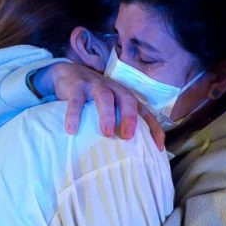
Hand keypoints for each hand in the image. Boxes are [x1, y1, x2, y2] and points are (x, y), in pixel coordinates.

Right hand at [36, 62, 164, 150]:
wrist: (67, 73)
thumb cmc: (93, 97)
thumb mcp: (110, 107)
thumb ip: (120, 122)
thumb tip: (133, 152)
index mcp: (124, 96)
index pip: (144, 111)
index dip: (153, 128)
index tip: (158, 148)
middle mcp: (113, 89)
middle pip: (127, 99)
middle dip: (131, 117)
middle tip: (129, 136)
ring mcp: (95, 85)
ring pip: (105, 97)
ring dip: (107, 115)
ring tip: (106, 133)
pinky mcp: (76, 86)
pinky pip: (76, 101)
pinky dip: (74, 115)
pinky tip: (72, 130)